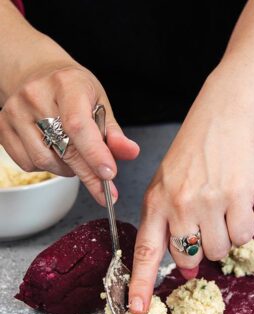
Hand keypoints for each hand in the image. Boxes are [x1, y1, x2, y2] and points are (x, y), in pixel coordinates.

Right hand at [0, 62, 138, 204]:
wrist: (36, 73)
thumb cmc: (72, 89)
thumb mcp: (99, 102)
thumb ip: (113, 132)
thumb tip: (130, 152)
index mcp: (66, 85)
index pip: (78, 125)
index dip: (95, 154)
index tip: (109, 175)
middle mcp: (36, 96)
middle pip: (65, 149)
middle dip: (90, 175)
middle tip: (106, 189)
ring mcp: (15, 112)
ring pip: (46, 161)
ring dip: (67, 169)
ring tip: (74, 155)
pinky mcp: (3, 128)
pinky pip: (28, 164)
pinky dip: (47, 167)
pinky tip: (54, 152)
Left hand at [128, 75, 253, 313]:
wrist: (222, 121)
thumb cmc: (192, 157)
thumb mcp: (167, 185)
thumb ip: (169, 225)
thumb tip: (186, 268)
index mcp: (156, 203)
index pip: (145, 250)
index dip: (141, 283)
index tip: (138, 310)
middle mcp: (179, 204)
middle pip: (189, 258)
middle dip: (198, 251)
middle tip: (204, 226)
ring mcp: (208, 201)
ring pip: (219, 251)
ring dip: (223, 238)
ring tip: (221, 209)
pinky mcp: (237, 197)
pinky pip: (243, 236)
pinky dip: (243, 227)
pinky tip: (236, 205)